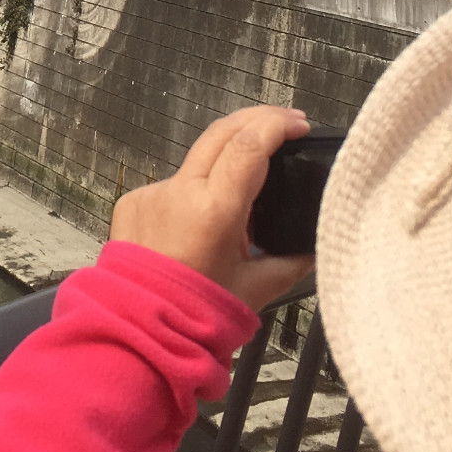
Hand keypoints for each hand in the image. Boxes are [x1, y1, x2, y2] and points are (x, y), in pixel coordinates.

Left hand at [109, 106, 315, 310]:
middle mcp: (179, 191)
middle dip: (257, 120)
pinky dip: (194, 192)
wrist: (137, 330)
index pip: (249, 145)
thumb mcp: (256, 288)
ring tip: (249, 184)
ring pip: (196, 161)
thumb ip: (292, 260)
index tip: (300, 124)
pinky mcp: (132, 200)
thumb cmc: (199, 313)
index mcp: (214, 210)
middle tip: (285, 125)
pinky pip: (172, 185)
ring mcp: (152, 192)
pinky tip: (203, 219)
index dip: (277, 125)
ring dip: (225, 161)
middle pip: (221, 132)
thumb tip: (318, 244)